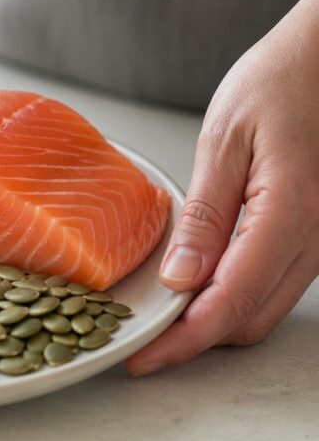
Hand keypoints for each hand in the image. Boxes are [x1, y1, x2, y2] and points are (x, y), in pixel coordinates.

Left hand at [127, 0, 318, 375]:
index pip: (231, 302)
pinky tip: (195, 284)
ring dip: (213, 321)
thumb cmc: (280, 82)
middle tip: (139, 338)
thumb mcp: (226, 139)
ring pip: (264, 307)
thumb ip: (206, 215)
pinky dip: (233, 296)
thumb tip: (181, 278)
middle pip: (249, 318)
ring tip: (159, 316)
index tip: (142, 358)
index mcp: (290, 213)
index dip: (184, 340)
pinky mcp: (315, 234)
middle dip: (194, 339)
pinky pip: (275, 283)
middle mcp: (315, 238)